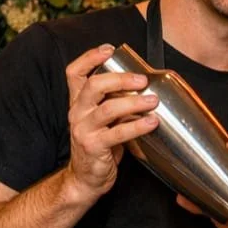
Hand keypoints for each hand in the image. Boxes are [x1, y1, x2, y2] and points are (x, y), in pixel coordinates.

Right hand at [63, 44, 158, 204]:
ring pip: (107, 109)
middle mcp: (78, 113)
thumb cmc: (99, 147)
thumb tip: (145, 87)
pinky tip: (152, 122)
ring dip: (133, 102)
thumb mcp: (104, 121)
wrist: (85, 179)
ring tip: (153, 101)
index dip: (89, 58)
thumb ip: (115, 103)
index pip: (74, 73)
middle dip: (120, 79)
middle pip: (93, 86)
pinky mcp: (94, 147)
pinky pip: (118, 134)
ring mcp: (84, 130)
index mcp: (79, 103)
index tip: (109, 49)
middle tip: (142, 79)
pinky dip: (137, 126)